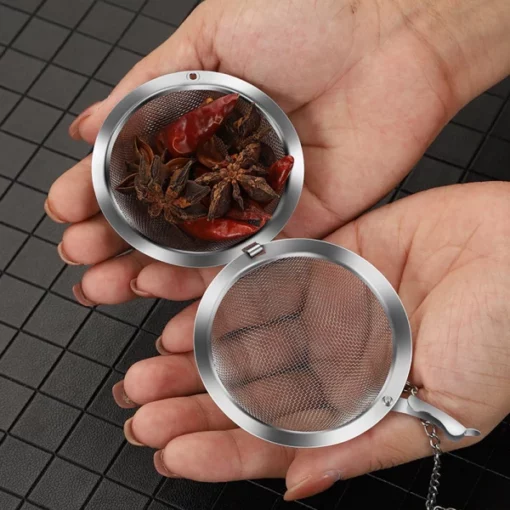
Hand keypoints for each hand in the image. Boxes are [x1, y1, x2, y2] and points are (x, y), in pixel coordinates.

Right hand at [45, 0, 508, 304]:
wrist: (394, 29)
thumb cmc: (308, 15)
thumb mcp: (211, 34)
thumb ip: (152, 85)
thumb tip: (93, 122)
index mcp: (203, 123)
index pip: (140, 168)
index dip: (99, 190)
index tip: (66, 209)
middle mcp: (228, 166)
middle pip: (164, 217)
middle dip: (116, 240)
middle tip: (80, 257)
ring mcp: (264, 198)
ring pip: (199, 248)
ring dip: (150, 269)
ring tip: (107, 284)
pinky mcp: (303, 220)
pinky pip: (250, 258)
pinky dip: (208, 277)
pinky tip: (166, 287)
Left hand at [118, 183, 509, 499]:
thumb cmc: (502, 337)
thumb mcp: (444, 413)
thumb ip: (366, 445)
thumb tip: (298, 488)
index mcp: (361, 399)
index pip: (279, 433)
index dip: (223, 446)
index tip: (171, 453)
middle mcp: (338, 353)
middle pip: (252, 384)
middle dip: (194, 401)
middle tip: (140, 410)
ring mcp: (330, 303)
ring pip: (249, 334)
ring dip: (198, 352)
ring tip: (147, 371)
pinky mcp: (329, 256)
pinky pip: (266, 277)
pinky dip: (225, 296)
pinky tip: (185, 316)